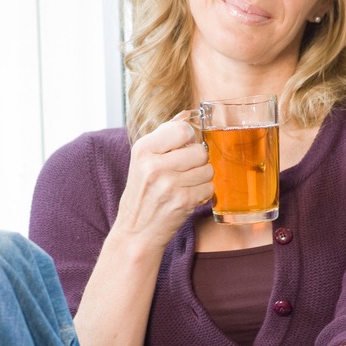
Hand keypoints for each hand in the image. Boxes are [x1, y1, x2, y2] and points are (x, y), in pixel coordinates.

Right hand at [114, 112, 212, 251]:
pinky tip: (188, 197)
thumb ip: (165, 134)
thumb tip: (187, 114)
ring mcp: (169, 184)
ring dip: (201, 178)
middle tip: (183, 172)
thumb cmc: (142, 193)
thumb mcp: (143, 160)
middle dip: (197, 161)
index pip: (183, 129)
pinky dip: (202, 193)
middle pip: (200, 150)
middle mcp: (154, 165)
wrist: (136, 231)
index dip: (188, 139)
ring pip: (208, 169)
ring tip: (185, 185)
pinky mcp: (183, 202)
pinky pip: (209, 187)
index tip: (181, 149)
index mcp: (143, 149)